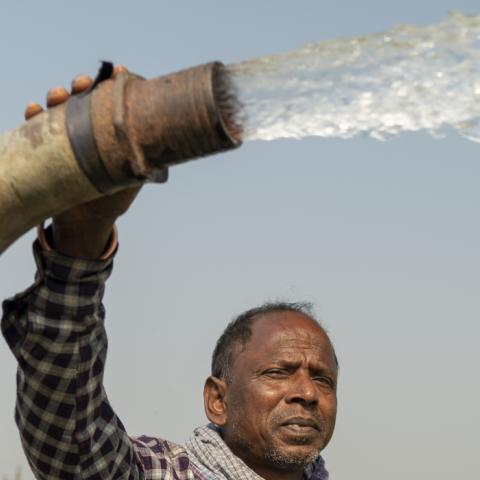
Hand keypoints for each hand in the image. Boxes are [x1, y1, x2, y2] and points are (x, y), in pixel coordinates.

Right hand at [26, 65, 140, 258]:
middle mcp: (88, 129)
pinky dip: (33, 117)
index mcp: (110, 132)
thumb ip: (143, 164)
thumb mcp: (132, 179)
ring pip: (59, 108)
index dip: (116, 84)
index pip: (113, 102)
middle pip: (84, 98)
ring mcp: (67, 137)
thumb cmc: (114, 198)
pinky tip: (33, 111)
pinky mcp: (47, 148)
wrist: (87, 221)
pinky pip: (36, 129)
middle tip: (84, 83)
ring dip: (58, 97)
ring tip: (59, 95)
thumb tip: (165, 155)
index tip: (120, 72)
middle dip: (83, 85)